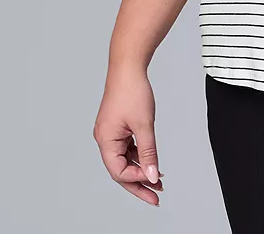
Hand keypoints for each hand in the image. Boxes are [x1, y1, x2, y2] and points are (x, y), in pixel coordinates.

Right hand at [93, 64, 164, 206]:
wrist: (128, 66)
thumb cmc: (132, 91)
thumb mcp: (144, 124)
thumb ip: (149, 152)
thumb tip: (153, 176)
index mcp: (105, 140)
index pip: (119, 171)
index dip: (138, 179)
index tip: (156, 180)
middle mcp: (104, 139)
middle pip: (120, 170)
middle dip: (138, 184)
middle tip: (156, 197)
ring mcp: (110, 133)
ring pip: (125, 160)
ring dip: (141, 170)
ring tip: (159, 181)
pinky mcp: (117, 127)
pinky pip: (127, 148)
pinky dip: (140, 156)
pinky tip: (152, 162)